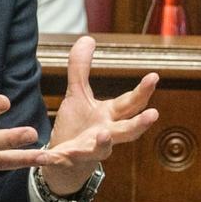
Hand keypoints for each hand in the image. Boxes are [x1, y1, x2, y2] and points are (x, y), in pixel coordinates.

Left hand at [33, 35, 159, 194]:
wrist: (64, 163)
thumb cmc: (78, 126)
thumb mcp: (78, 94)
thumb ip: (80, 68)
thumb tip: (88, 38)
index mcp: (110, 116)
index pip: (130, 103)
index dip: (143, 91)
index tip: (154, 77)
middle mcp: (106, 135)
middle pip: (127, 130)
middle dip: (140, 123)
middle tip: (154, 114)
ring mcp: (89, 151)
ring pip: (102, 149)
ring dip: (104, 142)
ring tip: (105, 133)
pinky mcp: (68, 162)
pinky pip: (62, 161)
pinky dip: (55, 159)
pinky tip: (46, 155)